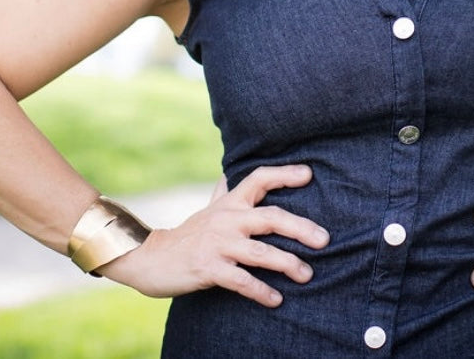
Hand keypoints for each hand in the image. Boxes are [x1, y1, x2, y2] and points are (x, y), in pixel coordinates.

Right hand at [99, 164, 329, 304]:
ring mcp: (218, 244)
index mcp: (229, 203)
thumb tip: (227, 175)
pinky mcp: (209, 268)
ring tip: (307, 274)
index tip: (309, 174)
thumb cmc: (187, 235)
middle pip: (271, 217)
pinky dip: (261, 291)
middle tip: (324, 240)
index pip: (259, 179)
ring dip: (287, 263)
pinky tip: (276, 299)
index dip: (284, 174)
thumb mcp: (207, 211)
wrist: (149, 258)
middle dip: (301, 228)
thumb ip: (221, 194)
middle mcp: (227, 219)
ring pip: (261, 252)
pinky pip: (242, 280)